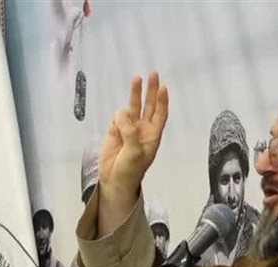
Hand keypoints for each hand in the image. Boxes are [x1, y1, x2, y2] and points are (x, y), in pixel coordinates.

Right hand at [96, 72, 168, 234]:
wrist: (114, 181)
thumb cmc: (130, 170)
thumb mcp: (135, 152)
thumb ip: (131, 132)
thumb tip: (123, 114)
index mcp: (152, 136)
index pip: (160, 114)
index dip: (162, 101)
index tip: (163, 87)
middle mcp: (142, 129)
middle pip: (149, 105)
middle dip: (151, 90)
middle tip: (153, 74)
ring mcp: (128, 129)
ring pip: (133, 107)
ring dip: (135, 94)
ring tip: (136, 79)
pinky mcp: (115, 131)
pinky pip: (117, 117)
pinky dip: (117, 118)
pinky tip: (116, 129)